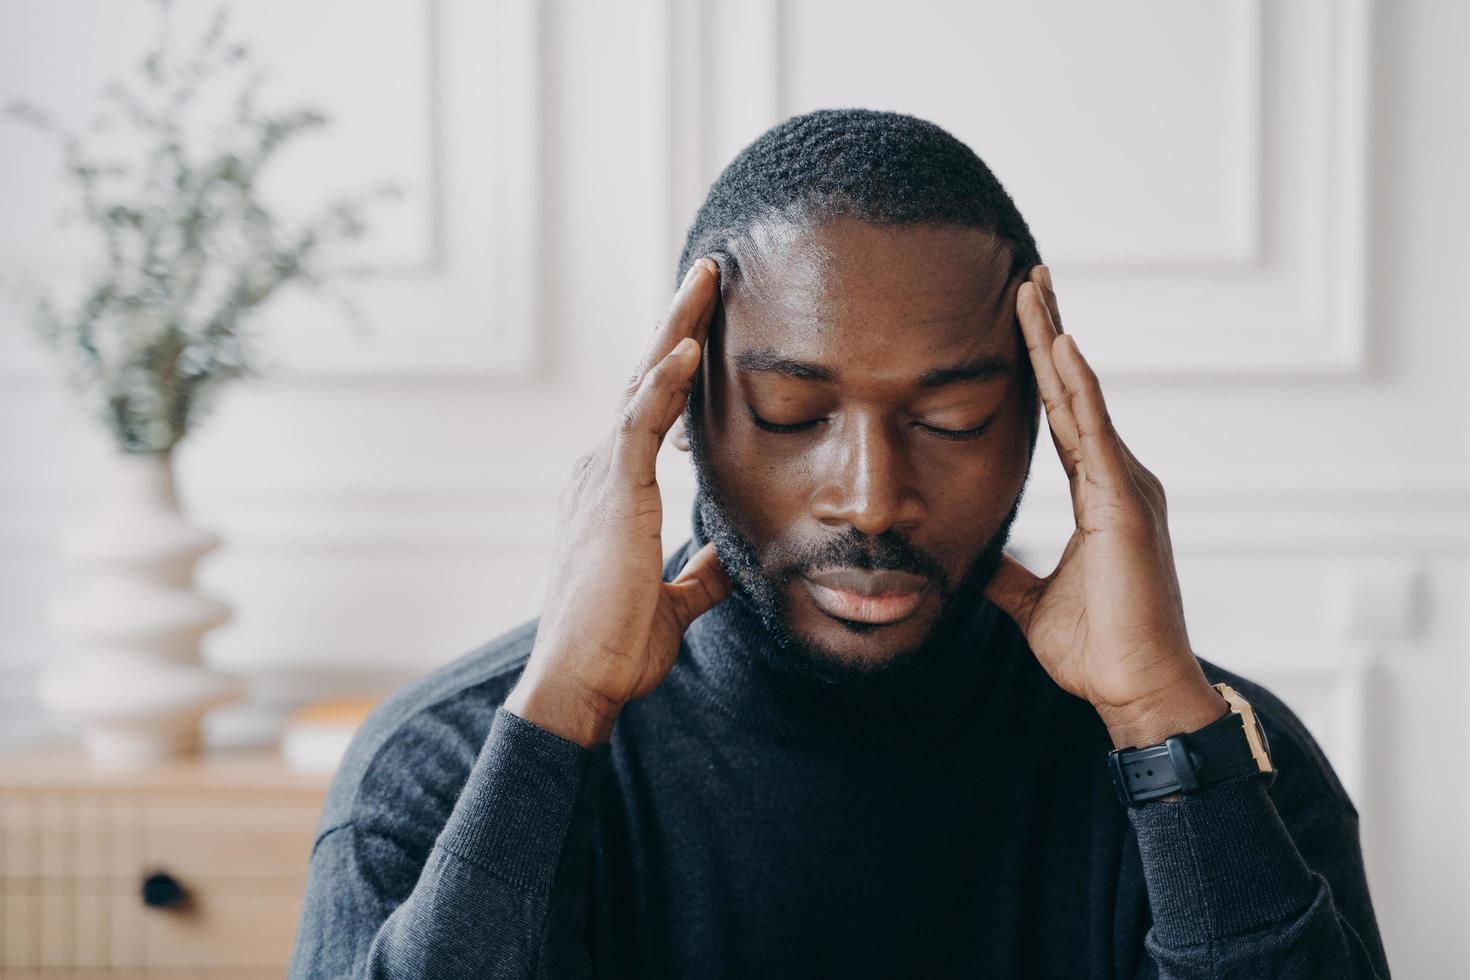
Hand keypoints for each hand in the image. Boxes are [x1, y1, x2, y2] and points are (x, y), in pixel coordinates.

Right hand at [505, 258, 733, 745]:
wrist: (579, 680)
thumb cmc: (615, 646)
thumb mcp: (673, 602)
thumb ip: (698, 573)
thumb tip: (726, 562)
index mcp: (612, 492)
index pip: (650, 412)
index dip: (677, 367)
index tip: (706, 328)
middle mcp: (599, 471)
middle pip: (644, 381)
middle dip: (677, 325)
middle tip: (708, 275)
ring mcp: (601, 477)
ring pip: (642, 385)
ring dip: (676, 330)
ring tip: (705, 281)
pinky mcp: (613, 493)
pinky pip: (639, 422)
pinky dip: (665, 382)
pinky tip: (690, 347)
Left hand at [982, 266, 1226, 749]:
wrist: (1136, 692)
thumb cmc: (1098, 651)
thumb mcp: (1031, 603)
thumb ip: (1007, 573)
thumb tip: (974, 561)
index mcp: (1099, 495)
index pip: (1062, 416)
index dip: (1042, 368)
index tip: (1023, 320)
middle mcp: (1118, 480)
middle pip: (1074, 392)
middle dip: (1049, 334)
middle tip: (1027, 278)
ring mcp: (1126, 487)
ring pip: (1083, 398)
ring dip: (1057, 342)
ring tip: (1033, 290)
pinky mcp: (1125, 505)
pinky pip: (1096, 434)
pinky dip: (1079, 387)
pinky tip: (1062, 346)